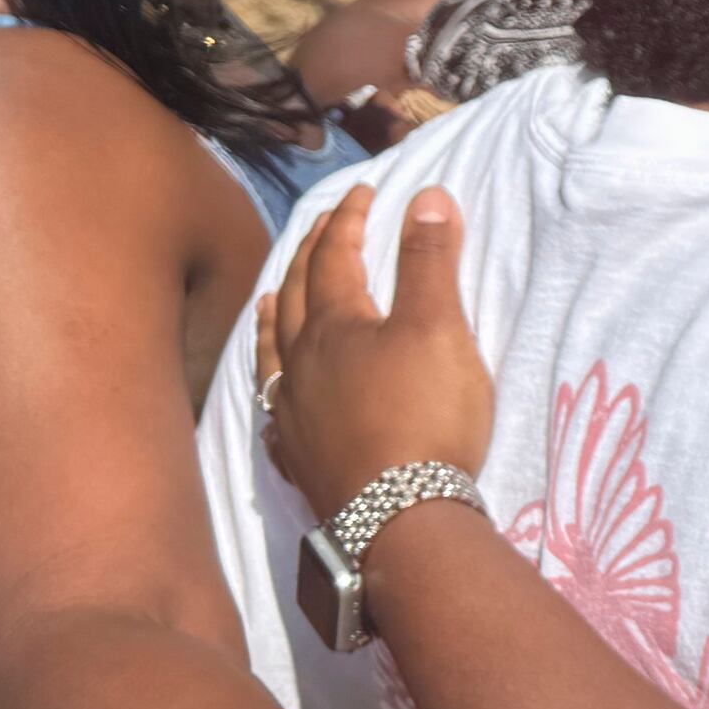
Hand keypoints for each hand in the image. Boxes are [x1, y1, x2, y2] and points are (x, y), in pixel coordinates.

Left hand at [259, 185, 491, 517]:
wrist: (399, 515)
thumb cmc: (424, 413)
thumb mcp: (438, 328)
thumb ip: (429, 261)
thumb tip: (426, 195)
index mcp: (334, 324)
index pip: (334, 257)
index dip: (347, 220)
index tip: (362, 192)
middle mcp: (300, 362)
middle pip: (295, 296)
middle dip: (308, 256)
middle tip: (320, 230)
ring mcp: (293, 412)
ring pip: (271, 352)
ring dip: (273, 317)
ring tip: (270, 298)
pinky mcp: (301, 457)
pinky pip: (275, 411)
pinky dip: (273, 389)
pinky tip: (276, 397)